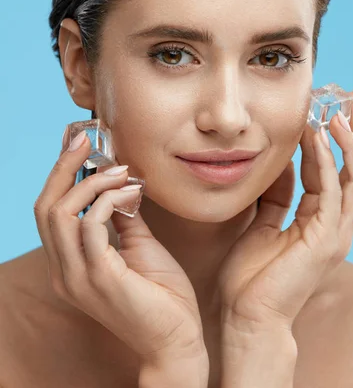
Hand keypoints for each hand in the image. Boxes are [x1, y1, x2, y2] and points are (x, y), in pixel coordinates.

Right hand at [33, 129, 207, 366]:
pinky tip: (129, 193)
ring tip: (120, 171)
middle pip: (44, 208)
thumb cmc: (161, 295)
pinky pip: (90, 227)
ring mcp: (78, 278)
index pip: (49, 212)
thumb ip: (122, 217)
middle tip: (87, 141)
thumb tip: (118, 185)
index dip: (60, 175)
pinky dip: (107, 201)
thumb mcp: (139, 245)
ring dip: (90, 183)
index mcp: (70, 264)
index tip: (79, 145)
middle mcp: (65, 272)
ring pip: (60, 214)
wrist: (178, 339)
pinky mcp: (100, 279)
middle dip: (64, 168)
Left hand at [217, 90, 352, 332]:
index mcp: (320, 221)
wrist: (246, 317)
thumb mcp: (264, 222)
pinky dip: (330, 161)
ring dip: (348, 140)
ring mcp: (335, 233)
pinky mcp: (326, 240)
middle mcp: (335, 225)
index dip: (331, 139)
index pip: (335, 170)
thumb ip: (278, 195)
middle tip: (348, 96)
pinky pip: (334, 191)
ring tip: (339, 108)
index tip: (324, 108)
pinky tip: (319, 136)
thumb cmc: (250, 276)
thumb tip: (283, 163)